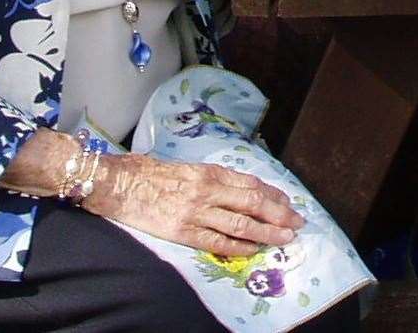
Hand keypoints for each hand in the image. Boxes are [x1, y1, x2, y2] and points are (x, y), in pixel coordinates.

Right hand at [90, 153, 301, 257]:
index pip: (252, 183)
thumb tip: (238, 188)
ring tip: (284, 238)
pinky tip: (253, 250)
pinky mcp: (183, 231)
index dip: (274, 195)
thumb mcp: (188, 167)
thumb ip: (213, 178)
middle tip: (297, 223)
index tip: (288, 203)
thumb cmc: (150, 172)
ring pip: (241, 224)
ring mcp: (197, 212)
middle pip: (254, 202)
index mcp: (211, 172)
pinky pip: (217, 241)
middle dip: (280, 214)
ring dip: (267, 232)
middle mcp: (208, 190)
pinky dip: (238, 246)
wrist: (120, 183)